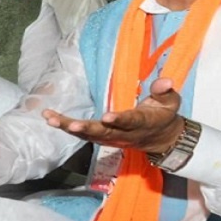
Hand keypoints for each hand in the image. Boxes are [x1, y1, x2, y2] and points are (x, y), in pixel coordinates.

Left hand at [44, 77, 184, 153]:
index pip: (131, 121)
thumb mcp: (171, 102)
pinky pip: (82, 134)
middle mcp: (124, 133)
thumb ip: (165, 92)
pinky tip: (49, 118)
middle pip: (104, 133)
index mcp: (143, 122)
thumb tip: (165, 81)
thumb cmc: (163, 115)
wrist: (161, 139)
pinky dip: (65, 127)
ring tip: (51, 118)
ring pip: (89, 135)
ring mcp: (111, 138)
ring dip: (69, 127)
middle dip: (87, 129)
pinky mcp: (102, 138)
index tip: (107, 117)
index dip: (120, 120)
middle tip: (71, 124)